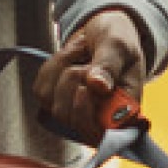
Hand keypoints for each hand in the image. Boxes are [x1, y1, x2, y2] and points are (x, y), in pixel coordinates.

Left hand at [33, 9, 147, 147]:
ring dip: (63, 69)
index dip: (88, 115)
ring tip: (82, 56)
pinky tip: (69, 60)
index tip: (85, 88)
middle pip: (71, 117)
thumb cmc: (116, 38)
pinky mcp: (56, 103)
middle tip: (88, 61)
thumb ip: (109, 65)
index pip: (103, 136)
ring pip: (53, 102)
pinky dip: (52, 68)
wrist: (100, 32)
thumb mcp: (118, 45)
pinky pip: (41, 91)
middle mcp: (101, 119)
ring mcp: (76, 113)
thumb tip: (98, 86)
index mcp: (125, 111)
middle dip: (74, 80)